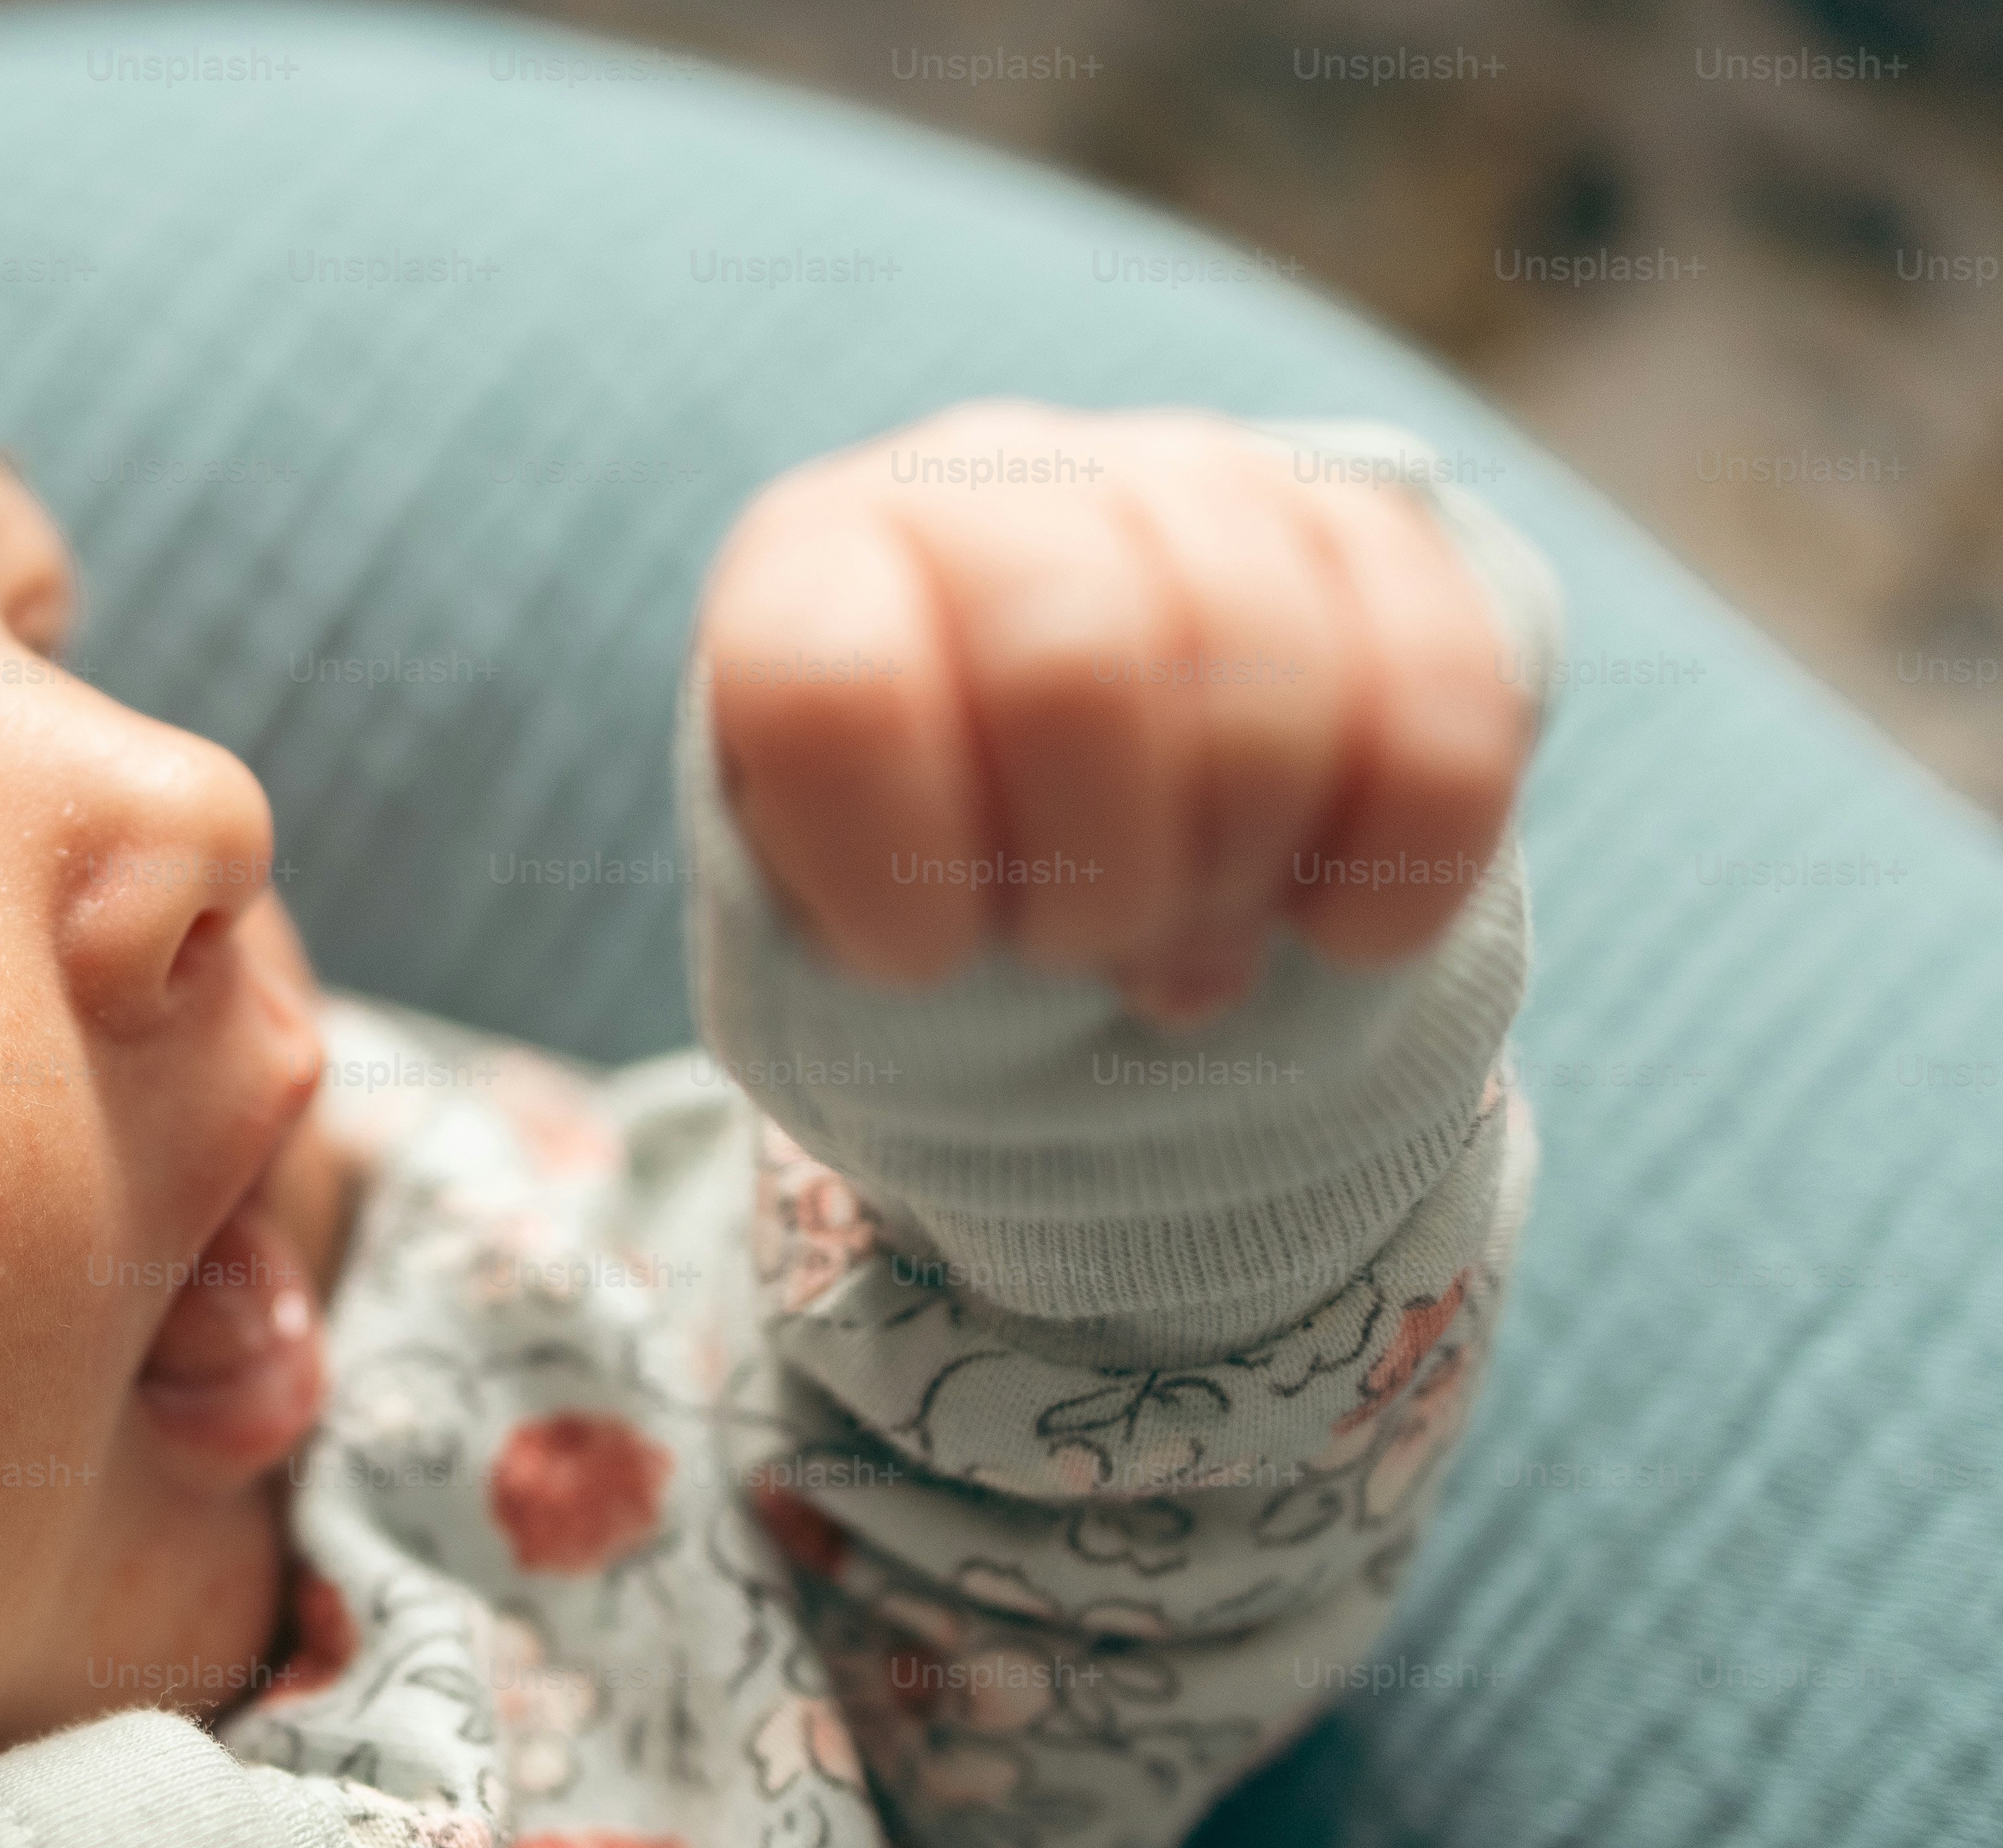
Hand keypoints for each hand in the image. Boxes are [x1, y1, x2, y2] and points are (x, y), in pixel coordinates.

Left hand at [696, 401, 1530, 1024]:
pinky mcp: (1369, 527)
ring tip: (1191, 952)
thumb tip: (1035, 949)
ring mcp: (1191, 476)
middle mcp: (992, 478)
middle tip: (1085, 960)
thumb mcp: (837, 924)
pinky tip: (1333, 933)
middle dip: (1099, 879)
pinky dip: (1399, 865)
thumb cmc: (919, 884)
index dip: (895, 864)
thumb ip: (884, 932)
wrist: (1059, 810)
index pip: (838, 695)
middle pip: (1075, 671)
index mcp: (812, 571)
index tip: (927, 962)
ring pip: (1269, 678)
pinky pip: (1443, 702)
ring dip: (1236, 873)